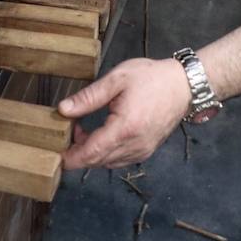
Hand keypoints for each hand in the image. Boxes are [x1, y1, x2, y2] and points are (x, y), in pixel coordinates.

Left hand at [57, 58, 190, 169]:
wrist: (184, 85)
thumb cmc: (151, 78)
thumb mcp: (116, 80)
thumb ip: (88, 97)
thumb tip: (63, 109)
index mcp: (124, 128)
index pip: (91, 153)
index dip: (71, 157)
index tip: (56, 153)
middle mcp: (134, 146)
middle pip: (97, 161)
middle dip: (78, 152)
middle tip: (68, 131)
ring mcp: (142, 151)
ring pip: (108, 162)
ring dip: (92, 152)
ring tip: (83, 129)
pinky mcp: (146, 150)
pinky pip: (120, 159)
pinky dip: (106, 152)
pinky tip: (101, 135)